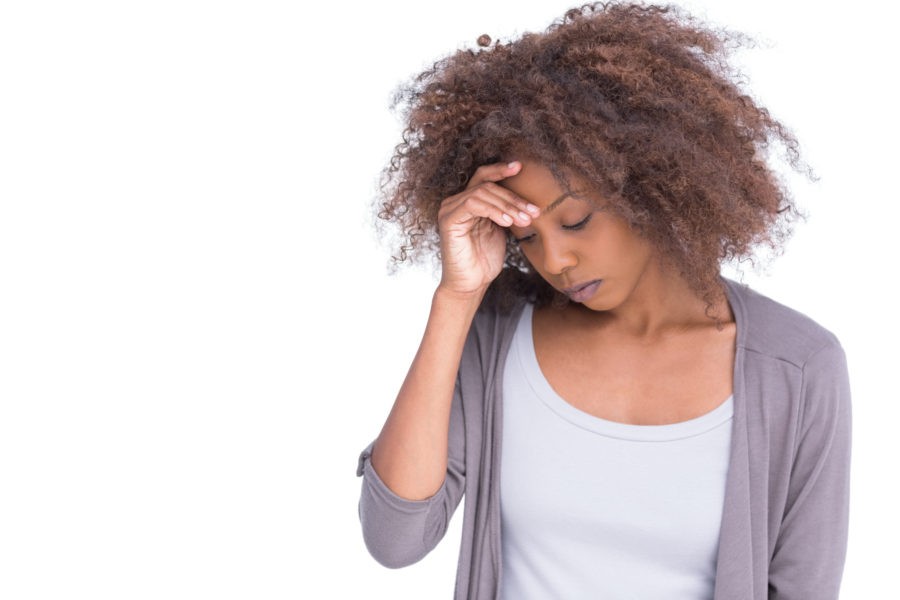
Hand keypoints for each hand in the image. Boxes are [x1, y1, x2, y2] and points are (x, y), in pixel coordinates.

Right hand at [436, 161, 538, 296]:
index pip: (483, 177)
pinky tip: (508, 222)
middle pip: (487, 185)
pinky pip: (473, 204)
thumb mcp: (500, 230)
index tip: (520, 166)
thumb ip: (505, 211)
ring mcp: (450, 210)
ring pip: (482, 193)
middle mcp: (455, 202)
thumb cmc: (484, 260)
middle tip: (533, 212)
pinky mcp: (449, 220)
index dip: (500, 170)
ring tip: (524, 220)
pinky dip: (494, 210)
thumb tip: (527, 199)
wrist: (471, 284)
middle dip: (513, 198)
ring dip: (508, 205)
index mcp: (467, 202)